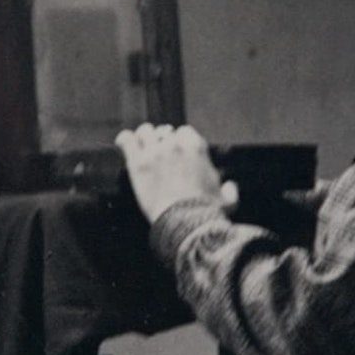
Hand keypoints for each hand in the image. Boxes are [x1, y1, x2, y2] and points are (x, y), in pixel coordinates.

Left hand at [114, 123, 236, 222]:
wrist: (185, 222)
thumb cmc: (207, 212)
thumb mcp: (228, 201)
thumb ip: (229, 191)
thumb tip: (230, 186)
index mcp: (196, 148)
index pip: (185, 132)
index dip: (180, 141)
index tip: (177, 151)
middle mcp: (175, 145)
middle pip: (164, 132)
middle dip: (162, 141)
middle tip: (159, 153)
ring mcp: (155, 152)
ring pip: (145, 132)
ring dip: (144, 138)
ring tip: (142, 147)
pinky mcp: (138, 163)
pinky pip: (127, 140)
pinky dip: (125, 140)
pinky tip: (124, 143)